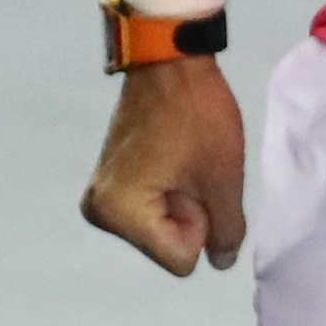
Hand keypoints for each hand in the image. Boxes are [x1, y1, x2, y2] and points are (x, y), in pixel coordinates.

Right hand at [81, 57, 247, 275]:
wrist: (169, 62)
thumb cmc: (197, 115)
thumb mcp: (223, 177)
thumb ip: (227, 229)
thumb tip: (221, 262)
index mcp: (121, 214)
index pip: (181, 259)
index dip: (201, 223)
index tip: (195, 179)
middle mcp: (100, 213)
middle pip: (166, 245)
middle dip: (187, 212)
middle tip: (189, 165)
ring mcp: (99, 198)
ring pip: (160, 228)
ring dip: (178, 201)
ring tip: (179, 158)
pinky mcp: (106, 184)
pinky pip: (149, 209)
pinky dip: (166, 191)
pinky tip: (168, 157)